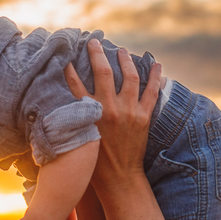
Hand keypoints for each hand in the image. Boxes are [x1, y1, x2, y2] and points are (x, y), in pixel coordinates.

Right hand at [64, 40, 161, 191]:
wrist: (119, 178)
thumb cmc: (94, 162)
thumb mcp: (78, 138)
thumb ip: (73, 120)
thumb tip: (63, 106)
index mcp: (89, 114)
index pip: (75, 84)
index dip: (70, 68)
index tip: (68, 56)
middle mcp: (108, 109)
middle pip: (102, 72)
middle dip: (97, 53)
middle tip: (94, 42)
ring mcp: (128, 111)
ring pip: (129, 77)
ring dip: (125, 60)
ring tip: (122, 51)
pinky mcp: (144, 117)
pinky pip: (151, 92)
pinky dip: (155, 77)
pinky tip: (157, 65)